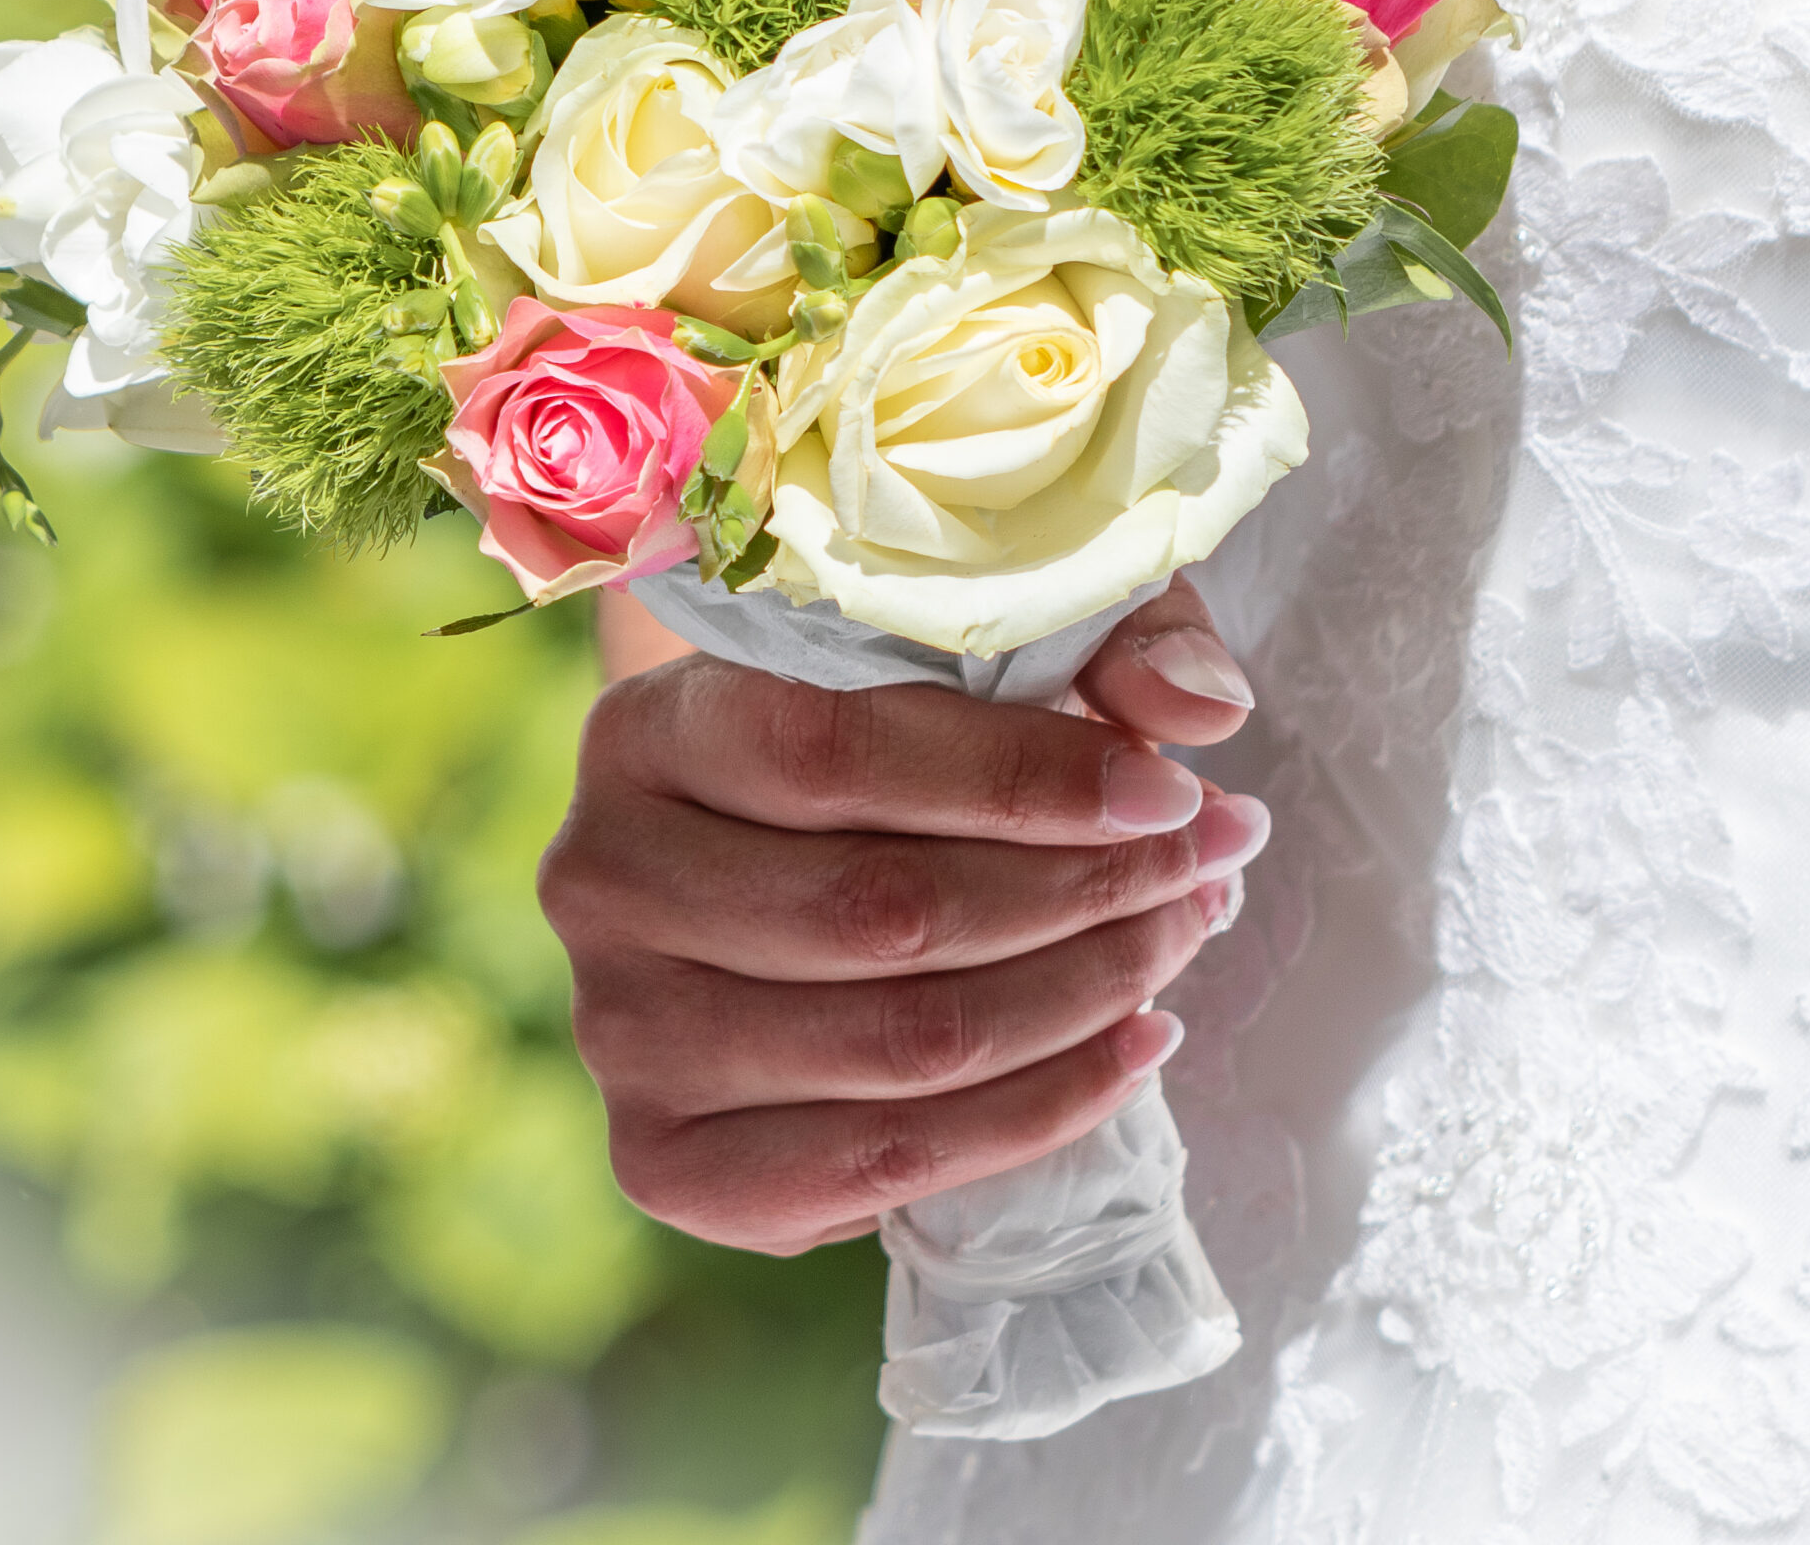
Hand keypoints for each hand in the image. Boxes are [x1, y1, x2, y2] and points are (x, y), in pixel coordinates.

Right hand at [541, 580, 1269, 1254]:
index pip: (837, 752)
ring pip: (901, 1043)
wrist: (754, 866)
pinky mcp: (665, 1162)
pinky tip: (1132, 1048)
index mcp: (647, 729)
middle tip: (1210, 865)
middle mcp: (599, 879)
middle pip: (882, 911)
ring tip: (1183, 942)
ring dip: (1083, 998)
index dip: (1025, 777)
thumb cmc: (874, 735)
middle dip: (1085, 892)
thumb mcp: (977, 645)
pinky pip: (882, 1166)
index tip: (1170, 793)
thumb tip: (1204, 708)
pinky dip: (1036, 1114)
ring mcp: (621, 1035)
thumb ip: (1099, 642)